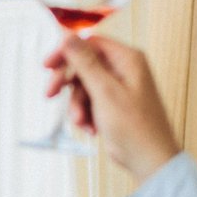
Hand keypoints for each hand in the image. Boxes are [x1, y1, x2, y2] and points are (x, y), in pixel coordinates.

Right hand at [43, 35, 182, 184]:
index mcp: (126, 59)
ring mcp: (117, 88)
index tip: (48, 65)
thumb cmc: (136, 127)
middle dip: (67, 83)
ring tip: (81, 122)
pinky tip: (90, 128)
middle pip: (83, 65)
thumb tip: (68, 37)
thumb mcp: (104, 91)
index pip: (89, 43)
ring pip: (83, 87)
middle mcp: (123, 70)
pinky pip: (88, 102)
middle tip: (50, 94)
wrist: (148, 159)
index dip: (66, 52)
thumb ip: (85, 62)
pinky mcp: (112, 104)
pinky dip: (84, 115)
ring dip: (76, 105)